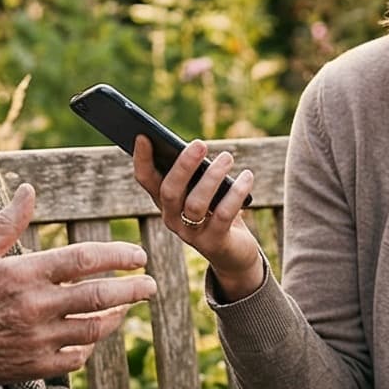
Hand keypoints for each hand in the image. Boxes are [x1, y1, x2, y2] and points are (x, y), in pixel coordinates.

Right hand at [0, 183, 157, 388]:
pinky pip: (74, 358)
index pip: (83, 259)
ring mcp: (36, 341)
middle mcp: (34, 308)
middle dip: (132, 288)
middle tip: (151, 284)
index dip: (117, 254)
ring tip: (126, 307)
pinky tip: (91, 335)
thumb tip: (28, 189)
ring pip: (92, 329)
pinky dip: (88, 346)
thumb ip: (7, 222)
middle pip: (98, 296)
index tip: (138, 254)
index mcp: (22, 275)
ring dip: (115, 317)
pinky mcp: (32, 368)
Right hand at [131, 137, 267, 301]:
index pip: (146, 180)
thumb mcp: (203, 190)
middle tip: (200, 143)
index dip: (142, 159)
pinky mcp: (214, 242)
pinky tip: (247, 176)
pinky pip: (223, 215)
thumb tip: (197, 147)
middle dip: (183, 166)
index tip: (144, 136)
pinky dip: (235, 193)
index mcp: (165, 202)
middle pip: (169, 191)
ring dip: (212, 177)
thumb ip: (196, 174)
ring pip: (195, 204)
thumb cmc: (216, 210)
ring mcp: (191, 233)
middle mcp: (172, 218)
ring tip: (227, 157)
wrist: (233, 252)